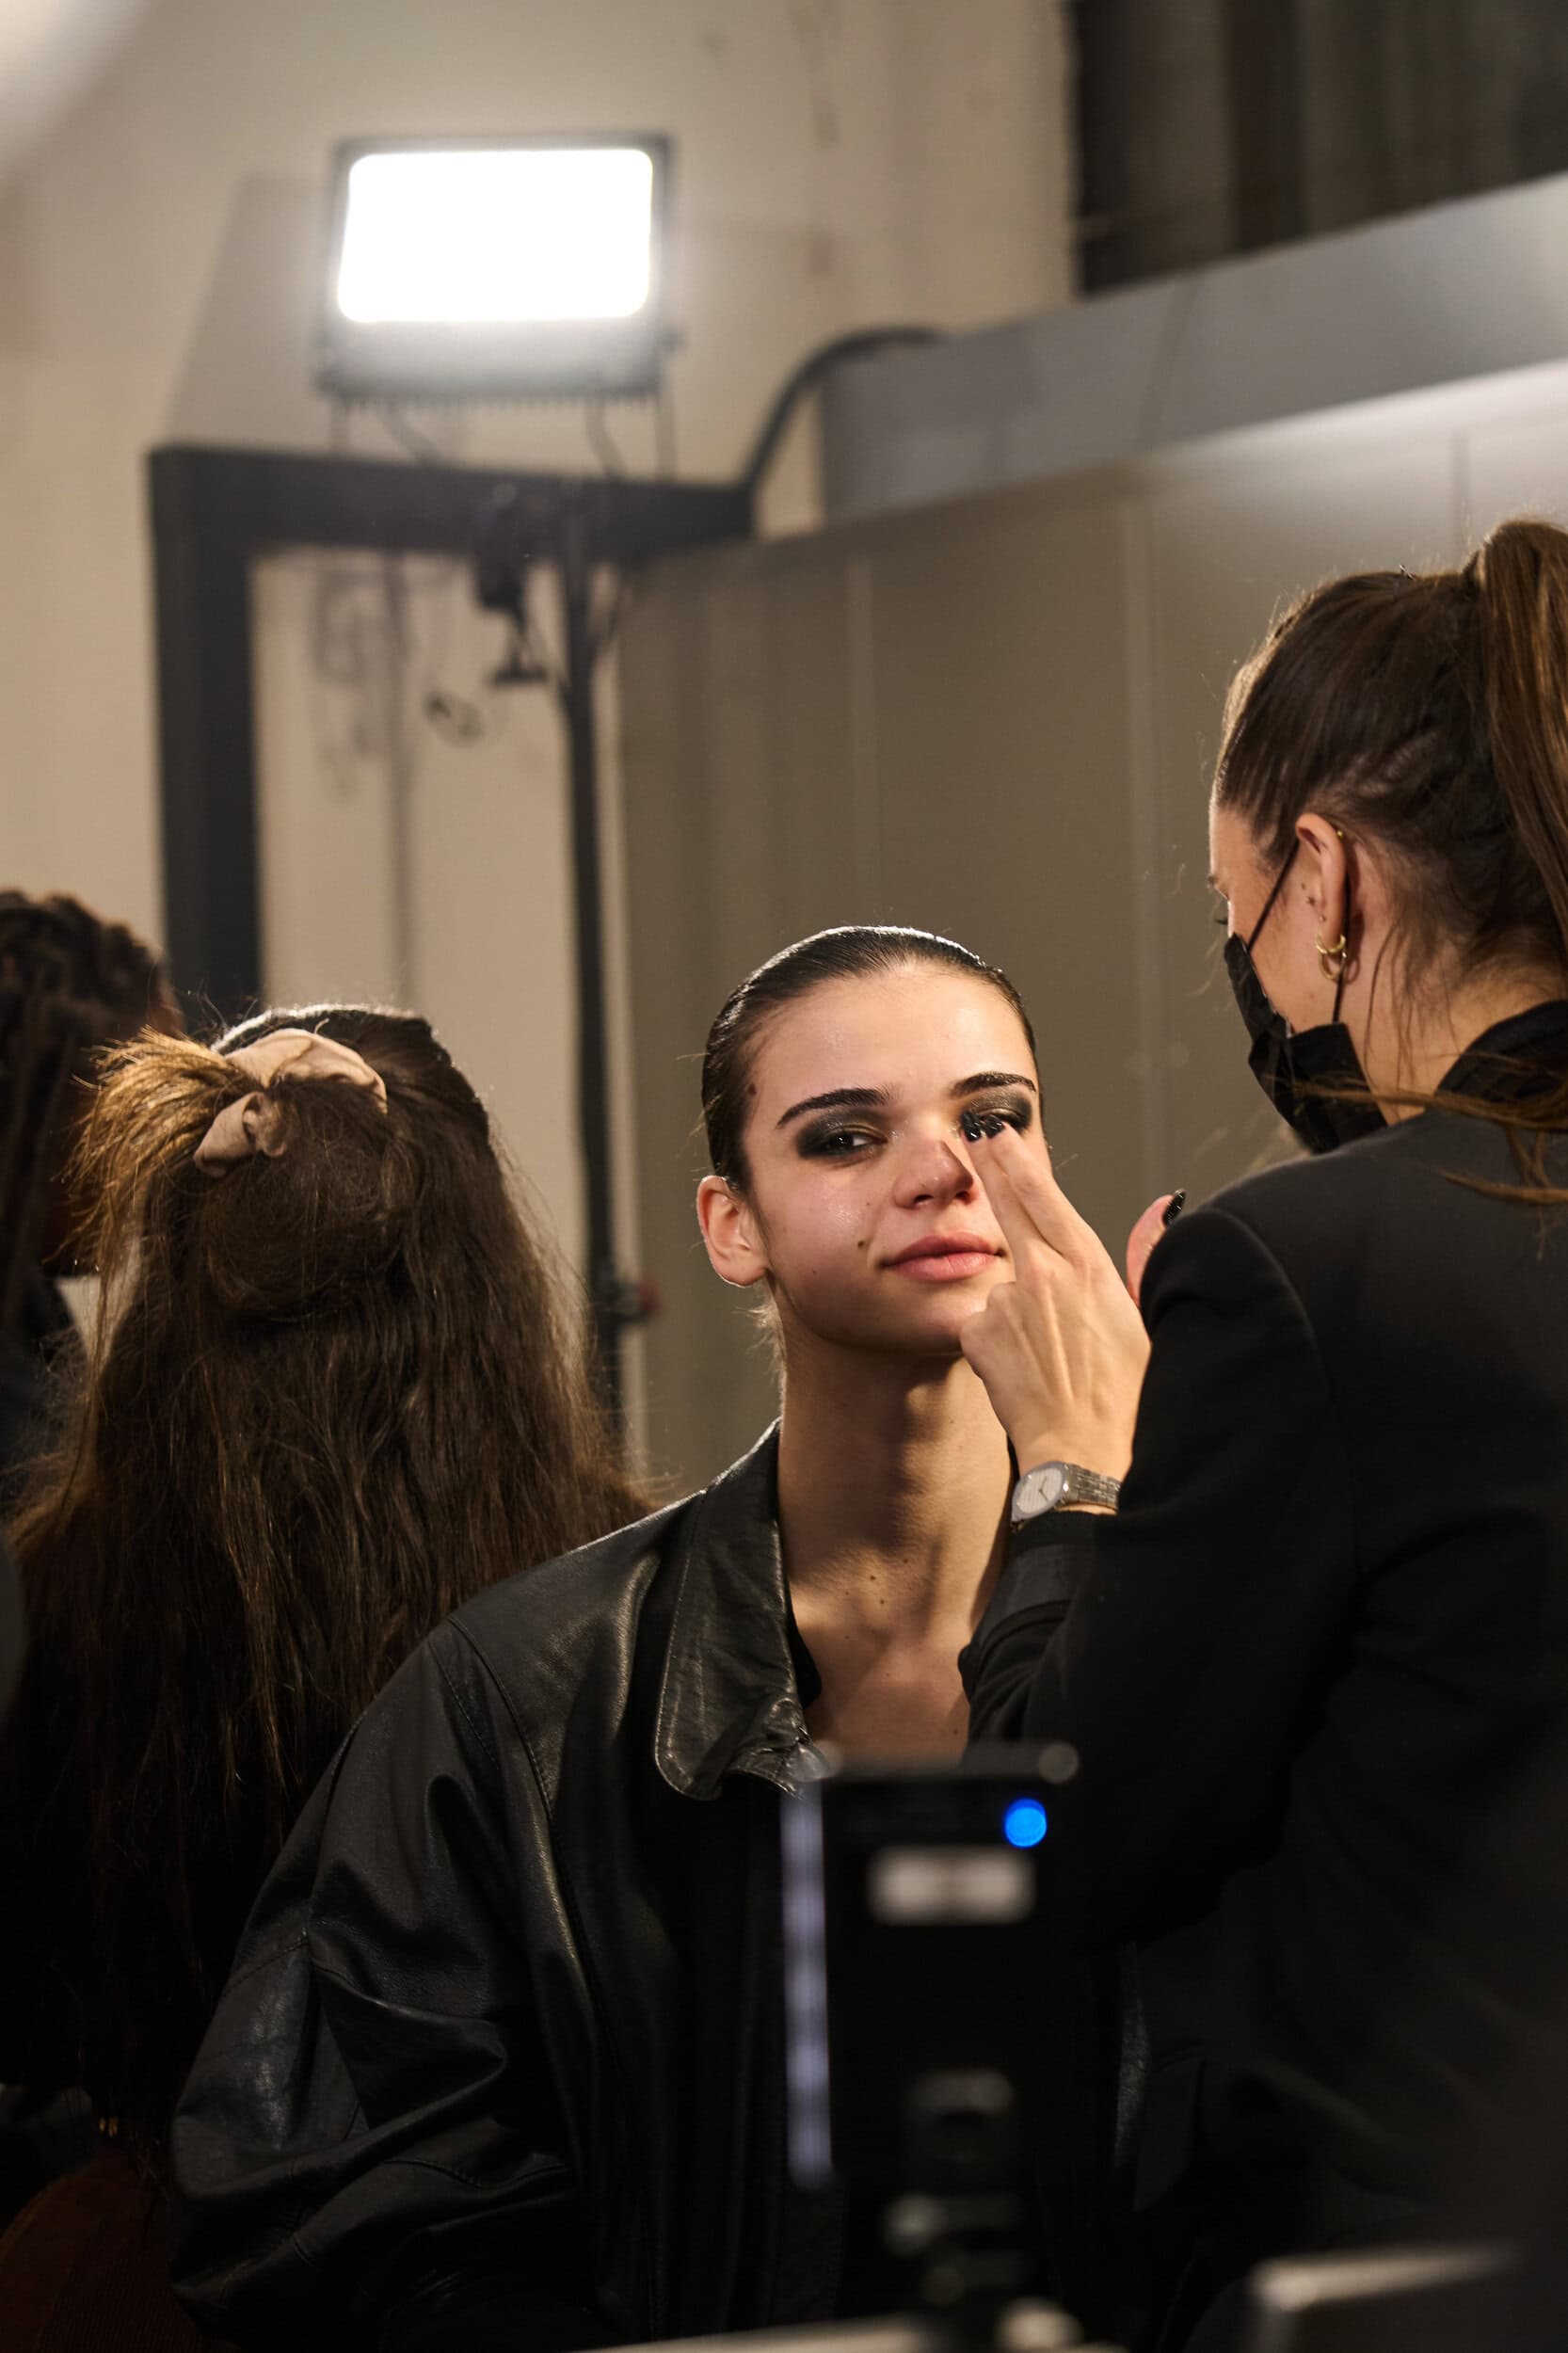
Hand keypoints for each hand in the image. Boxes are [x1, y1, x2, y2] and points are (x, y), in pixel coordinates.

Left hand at [958, 1124, 1155, 1477]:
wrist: (1089, 1453)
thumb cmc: (1129, 1397)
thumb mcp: (1149, 1319)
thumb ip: (1144, 1256)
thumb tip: (1161, 1206)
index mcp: (1090, 1265)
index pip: (1044, 1196)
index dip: (1017, 1160)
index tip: (996, 1132)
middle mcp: (1044, 1273)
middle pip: (1008, 1205)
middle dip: (990, 1166)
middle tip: (972, 1138)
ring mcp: (1007, 1302)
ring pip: (1002, 1289)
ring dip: (1015, 1312)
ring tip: (1048, 1358)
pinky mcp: (978, 1334)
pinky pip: (981, 1327)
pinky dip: (995, 1345)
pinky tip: (1023, 1373)